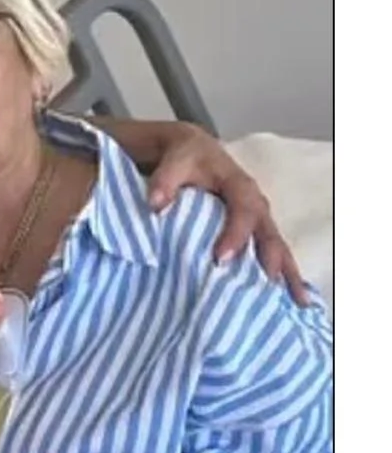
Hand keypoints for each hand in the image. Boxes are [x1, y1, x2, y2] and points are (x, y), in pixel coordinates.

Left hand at [147, 124, 307, 305]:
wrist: (193, 151)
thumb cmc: (185, 159)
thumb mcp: (174, 162)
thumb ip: (165, 181)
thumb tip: (155, 204)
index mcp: (238, 185)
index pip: (243, 209)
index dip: (235, 233)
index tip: (220, 258)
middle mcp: (254, 203)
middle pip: (269, 231)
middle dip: (271, 258)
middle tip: (269, 285)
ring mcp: (257, 218)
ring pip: (276, 245)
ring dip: (287, 272)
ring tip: (296, 300)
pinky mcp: (254, 230)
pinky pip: (271, 252)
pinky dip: (282, 273)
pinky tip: (290, 296)